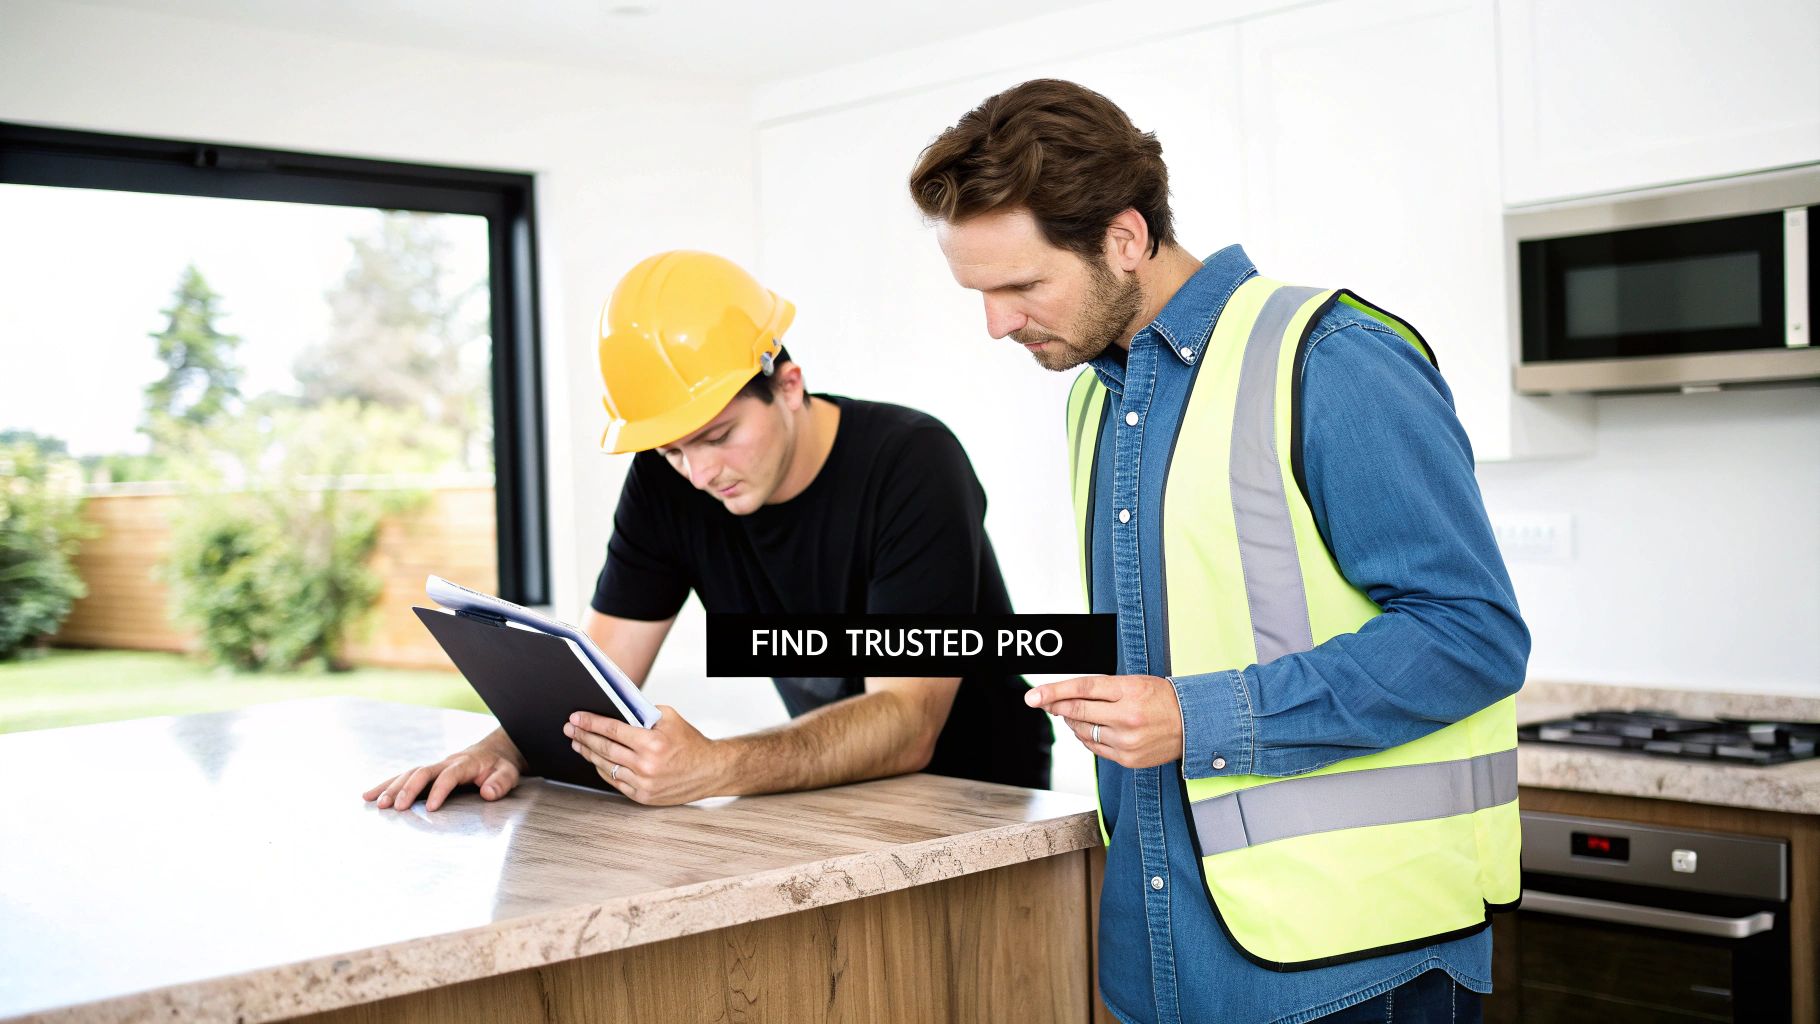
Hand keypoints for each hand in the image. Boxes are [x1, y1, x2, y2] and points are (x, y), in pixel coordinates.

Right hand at [363, 730, 526, 811]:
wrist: (492, 753)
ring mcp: (433, 767)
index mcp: (465, 763)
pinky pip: (403, 778)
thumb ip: (501, 783)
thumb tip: (488, 792)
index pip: (450, 775)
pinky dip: (386, 786)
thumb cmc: (499, 767)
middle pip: (422, 772)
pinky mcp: (426, 774)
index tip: (431, 808)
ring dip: (392, 788)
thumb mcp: (508, 773)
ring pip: (408, 774)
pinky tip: (369, 797)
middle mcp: (445, 763)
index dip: (440, 790)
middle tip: (397, 808)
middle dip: (408, 789)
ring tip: (377, 805)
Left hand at [565, 705, 726, 805]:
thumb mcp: (670, 718)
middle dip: (583, 737)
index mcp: (653, 743)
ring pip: (606, 767)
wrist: (710, 771)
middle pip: (604, 749)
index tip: (576, 718)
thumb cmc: (690, 742)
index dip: (590, 723)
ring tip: (578, 743)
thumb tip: (614, 710)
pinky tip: (595, 760)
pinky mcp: (643, 796)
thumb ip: (642, 713)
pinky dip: (603, 769)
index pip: (612, 730)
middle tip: (570, 729)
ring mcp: (644, 784)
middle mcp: (646, 765)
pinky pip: (615, 782)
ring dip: (588, 753)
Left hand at [1025, 674, 1183, 769]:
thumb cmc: (1162, 699)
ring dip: (1072, 721)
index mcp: (1129, 691)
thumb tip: (1066, 698)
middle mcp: (1126, 717)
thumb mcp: (1134, 683)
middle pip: (1078, 711)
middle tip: (1041, 702)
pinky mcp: (1127, 759)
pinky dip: (1086, 737)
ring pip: (1083, 731)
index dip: (1054, 691)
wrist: (1192, 725)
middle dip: (1055, 706)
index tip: (1034, 696)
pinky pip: (1094, 747)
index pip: (1083, 688)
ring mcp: (1126, 741)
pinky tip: (1090, 728)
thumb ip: (1101, 689)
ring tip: (1076, 713)